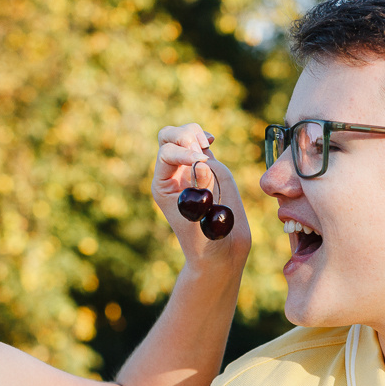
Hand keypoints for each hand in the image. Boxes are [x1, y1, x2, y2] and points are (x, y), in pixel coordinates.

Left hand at [154, 123, 250, 269]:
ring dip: (193, 133)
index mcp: (163, 186)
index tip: (202, 160)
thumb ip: (203, 188)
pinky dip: (203, 137)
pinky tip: (210, 140)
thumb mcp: (203, 217)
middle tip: (201, 146)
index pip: (166, 155)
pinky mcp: (208, 170)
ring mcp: (190, 170)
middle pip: (167, 138)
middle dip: (182, 135)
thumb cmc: (207, 241)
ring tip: (206, 143)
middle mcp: (173, 174)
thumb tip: (202, 162)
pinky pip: (200, 144)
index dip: (183, 152)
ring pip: (182, 135)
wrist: (221, 252)